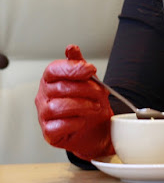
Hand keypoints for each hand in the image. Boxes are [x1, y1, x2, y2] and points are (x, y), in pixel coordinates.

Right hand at [35, 45, 114, 160]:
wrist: (98, 129)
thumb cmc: (91, 104)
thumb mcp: (90, 81)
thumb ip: (79, 64)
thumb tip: (71, 49)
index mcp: (51, 80)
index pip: (53, 69)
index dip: (72, 68)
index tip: (91, 70)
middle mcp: (44, 96)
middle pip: (60, 87)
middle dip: (85, 89)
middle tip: (100, 92)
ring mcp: (44, 115)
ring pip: (58, 107)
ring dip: (82, 105)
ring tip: (96, 106)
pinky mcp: (49, 133)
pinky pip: (58, 126)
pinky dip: (74, 123)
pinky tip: (82, 121)